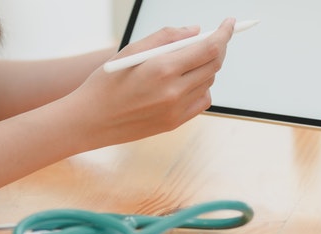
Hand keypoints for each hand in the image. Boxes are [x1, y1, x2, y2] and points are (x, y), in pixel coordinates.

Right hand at [69, 18, 236, 145]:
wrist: (90, 121)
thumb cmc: (106, 82)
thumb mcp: (131, 51)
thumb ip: (166, 37)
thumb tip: (195, 31)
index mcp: (162, 69)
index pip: (209, 48)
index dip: (224, 34)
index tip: (230, 23)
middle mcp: (174, 91)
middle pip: (215, 65)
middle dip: (219, 48)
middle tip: (214, 38)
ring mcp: (176, 110)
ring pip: (209, 82)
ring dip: (206, 67)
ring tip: (186, 61)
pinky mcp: (175, 123)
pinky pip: (202, 101)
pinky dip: (200, 87)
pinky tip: (184, 82)